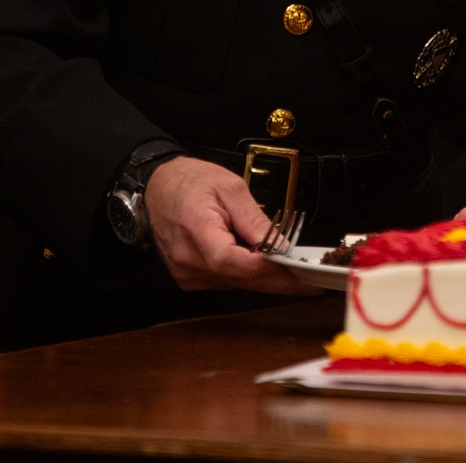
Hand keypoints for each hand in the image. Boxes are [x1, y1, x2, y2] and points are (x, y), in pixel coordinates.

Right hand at [143, 156, 319, 293]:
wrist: (158, 186)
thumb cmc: (189, 181)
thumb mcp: (230, 187)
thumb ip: (255, 219)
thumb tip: (279, 245)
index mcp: (198, 232)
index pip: (237, 263)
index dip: (270, 269)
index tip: (297, 271)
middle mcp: (189, 261)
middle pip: (241, 279)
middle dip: (278, 281)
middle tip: (307, 282)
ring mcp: (188, 273)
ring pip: (236, 283)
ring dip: (262, 277)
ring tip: (287, 269)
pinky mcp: (190, 277)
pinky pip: (225, 280)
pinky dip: (244, 273)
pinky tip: (258, 263)